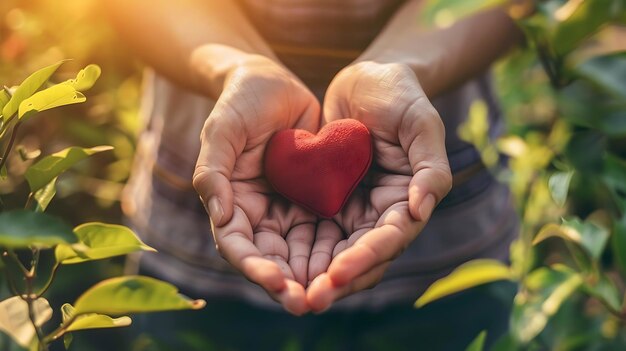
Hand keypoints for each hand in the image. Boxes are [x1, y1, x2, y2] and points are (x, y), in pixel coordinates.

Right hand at [192, 55, 320, 314]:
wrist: (272, 82)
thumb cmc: (240, 103)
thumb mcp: (221, 131)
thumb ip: (213, 173)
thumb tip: (219, 218)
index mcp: (231, 204)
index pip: (238, 245)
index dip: (254, 267)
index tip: (277, 282)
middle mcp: (259, 214)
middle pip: (271, 259)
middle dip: (288, 284)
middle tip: (310, 303)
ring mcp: (288, 208)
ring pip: (301, 252)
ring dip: (315, 274)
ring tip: (334, 292)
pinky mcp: (315, 198)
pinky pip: (326, 228)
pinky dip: (337, 247)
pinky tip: (354, 260)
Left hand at [306, 61, 451, 311]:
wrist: (366, 79)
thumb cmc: (399, 95)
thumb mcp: (420, 121)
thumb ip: (430, 166)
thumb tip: (421, 209)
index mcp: (407, 200)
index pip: (390, 239)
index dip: (365, 259)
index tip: (336, 274)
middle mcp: (380, 213)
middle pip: (361, 258)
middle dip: (336, 281)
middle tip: (307, 301)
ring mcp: (353, 209)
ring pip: (334, 253)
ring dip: (313, 276)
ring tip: (287, 292)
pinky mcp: (327, 201)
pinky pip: (312, 232)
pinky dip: (298, 251)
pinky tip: (274, 264)